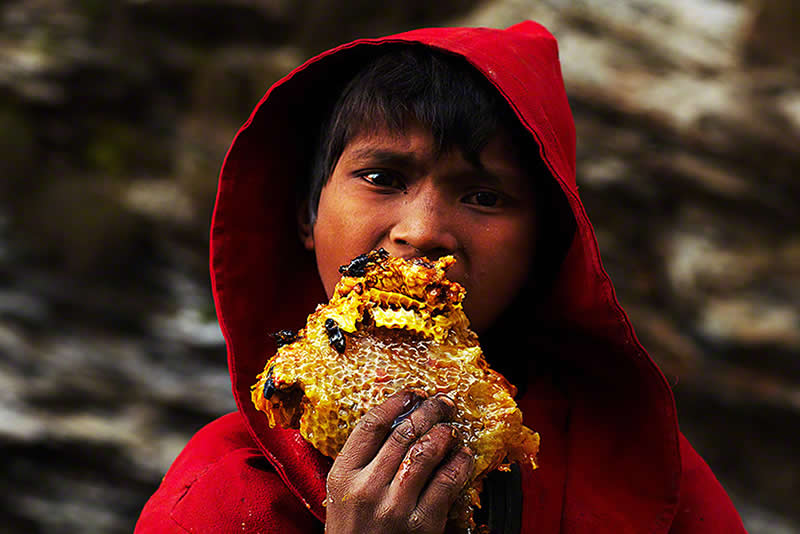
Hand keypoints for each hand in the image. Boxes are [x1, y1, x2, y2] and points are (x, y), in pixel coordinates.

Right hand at [324, 390, 473, 533]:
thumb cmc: (352, 533)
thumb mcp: (342, 494)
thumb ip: (362, 462)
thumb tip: (397, 423)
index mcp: (343, 474)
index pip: (371, 425)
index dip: (395, 403)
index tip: (411, 394)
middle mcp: (367, 487)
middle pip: (403, 433)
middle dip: (427, 411)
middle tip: (442, 402)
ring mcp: (395, 506)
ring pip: (426, 452)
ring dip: (444, 434)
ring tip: (450, 428)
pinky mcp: (421, 524)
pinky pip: (447, 482)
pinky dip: (459, 464)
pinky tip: (463, 456)